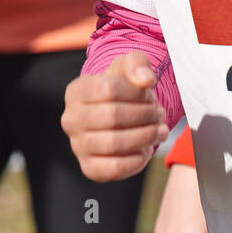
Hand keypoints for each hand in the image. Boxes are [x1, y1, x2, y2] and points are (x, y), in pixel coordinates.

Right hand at [62, 52, 168, 181]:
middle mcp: (71, 119)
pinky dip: (136, 160)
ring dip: (145, 137)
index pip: (109, 88)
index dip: (137, 93)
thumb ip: (138, 64)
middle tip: (160, 115)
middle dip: (144, 115)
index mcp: (76, 91)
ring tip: (159, 131)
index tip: (150, 95)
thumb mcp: (129, 68)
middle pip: (112, 116)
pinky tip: (146, 149)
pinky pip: (114, 168)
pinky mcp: (89, 168)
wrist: (117, 118)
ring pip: (114, 143)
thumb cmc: (122, 91)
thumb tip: (146, 80)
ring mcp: (77, 145)